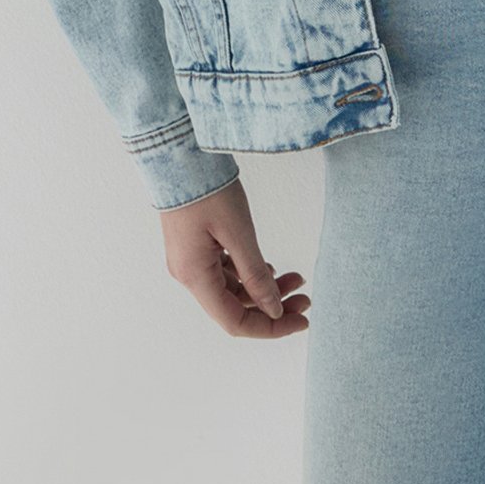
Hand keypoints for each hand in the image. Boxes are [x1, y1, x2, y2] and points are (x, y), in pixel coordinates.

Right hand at [159, 177, 310, 338]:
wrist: (178, 156)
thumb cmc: (207, 190)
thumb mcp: (239, 232)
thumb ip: (256, 275)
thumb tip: (274, 309)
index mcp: (195, 276)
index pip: (235, 321)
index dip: (270, 328)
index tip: (301, 321)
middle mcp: (189, 275)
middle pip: (235, 307)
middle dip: (273, 308)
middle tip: (306, 300)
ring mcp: (190, 261)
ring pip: (233, 290)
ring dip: (264, 289)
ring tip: (296, 278)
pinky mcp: (195, 247)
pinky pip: (225, 272)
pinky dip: (249, 274)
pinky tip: (270, 268)